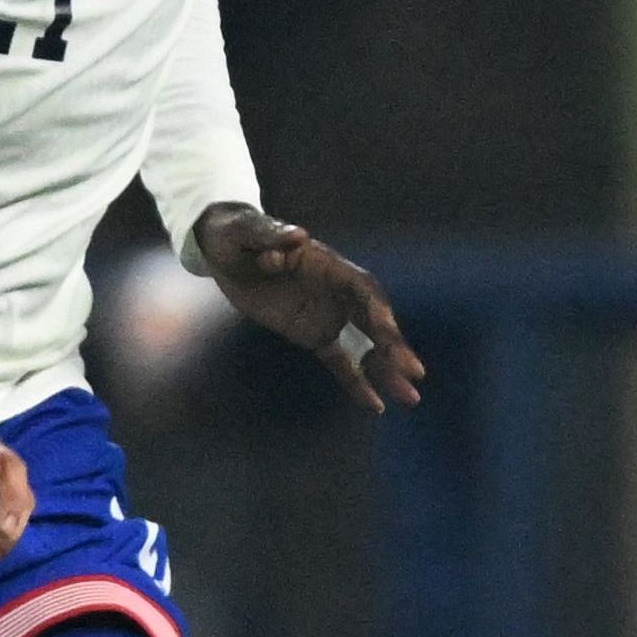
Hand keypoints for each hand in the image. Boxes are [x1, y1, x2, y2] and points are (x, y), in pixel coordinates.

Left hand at [192, 203, 425, 412]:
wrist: (224, 249)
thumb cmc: (239, 233)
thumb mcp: (247, 230)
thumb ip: (272, 235)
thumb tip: (299, 235)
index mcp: (328, 264)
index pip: (362, 288)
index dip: (376, 308)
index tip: (386, 330)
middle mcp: (337, 292)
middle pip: (372, 320)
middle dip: (393, 346)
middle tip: (413, 372)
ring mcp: (329, 315)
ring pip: (364, 345)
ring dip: (386, 371)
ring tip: (410, 399)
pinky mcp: (314, 335)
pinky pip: (340, 362)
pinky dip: (357, 383)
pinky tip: (375, 406)